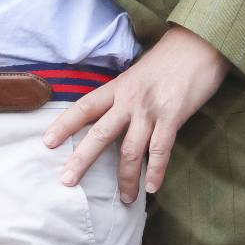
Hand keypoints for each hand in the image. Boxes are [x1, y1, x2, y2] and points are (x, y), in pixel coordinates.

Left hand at [43, 25, 229, 202]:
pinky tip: (151, 188)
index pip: (84, 108)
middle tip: (67, 181)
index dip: (64, 125)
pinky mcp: (173, 116)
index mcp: (117, 87)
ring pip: (131, 149)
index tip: (46, 143)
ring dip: (127, 178)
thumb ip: (124, 95)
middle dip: (82, 159)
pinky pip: (161, 149)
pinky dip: (156, 170)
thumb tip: (113, 117)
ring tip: (124, 199)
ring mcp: (151, 109)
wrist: (198, 44)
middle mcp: (129, 99)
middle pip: (100, 133)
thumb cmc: (168, 60)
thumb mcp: (137, 74)